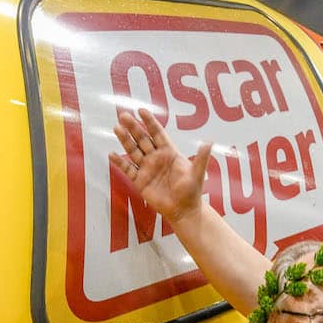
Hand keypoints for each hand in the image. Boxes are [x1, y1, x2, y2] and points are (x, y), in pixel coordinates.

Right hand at [111, 108, 212, 222]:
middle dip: (133, 127)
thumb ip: (201, 158)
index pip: (157, 133)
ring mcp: (147, 169)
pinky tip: (112, 154)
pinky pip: (128, 170)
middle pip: (142, 139)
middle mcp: (156, 158)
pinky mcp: (140, 181)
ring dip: (125, 140)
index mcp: (169, 153)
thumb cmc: (191, 192)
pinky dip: (120, 162)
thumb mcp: (197, 174)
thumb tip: (209, 141)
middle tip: (124, 115)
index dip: (149, 122)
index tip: (141, 111)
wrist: (183, 210)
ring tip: (117, 128)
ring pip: (133, 151)